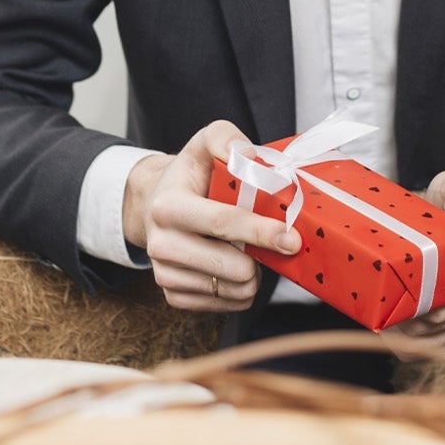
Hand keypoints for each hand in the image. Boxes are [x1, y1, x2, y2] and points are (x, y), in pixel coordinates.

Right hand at [121, 120, 301, 311]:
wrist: (154, 206)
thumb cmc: (190, 176)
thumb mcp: (203, 143)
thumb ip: (225, 139)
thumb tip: (248, 155)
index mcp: (168, 206)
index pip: (221, 223)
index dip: (260, 231)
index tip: (290, 238)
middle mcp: (161, 244)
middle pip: (233, 266)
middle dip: (263, 256)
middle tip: (275, 241)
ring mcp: (165, 274)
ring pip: (234, 290)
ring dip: (254, 273)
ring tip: (250, 250)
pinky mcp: (174, 297)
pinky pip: (227, 305)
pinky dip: (241, 289)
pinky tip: (236, 265)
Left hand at [387, 169, 444, 346]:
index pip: (441, 310)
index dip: (407, 308)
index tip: (382, 294)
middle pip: (431, 329)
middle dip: (399, 320)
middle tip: (372, 300)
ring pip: (430, 343)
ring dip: (401, 333)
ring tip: (380, 308)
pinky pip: (432, 347)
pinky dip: (409, 342)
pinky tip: (392, 323)